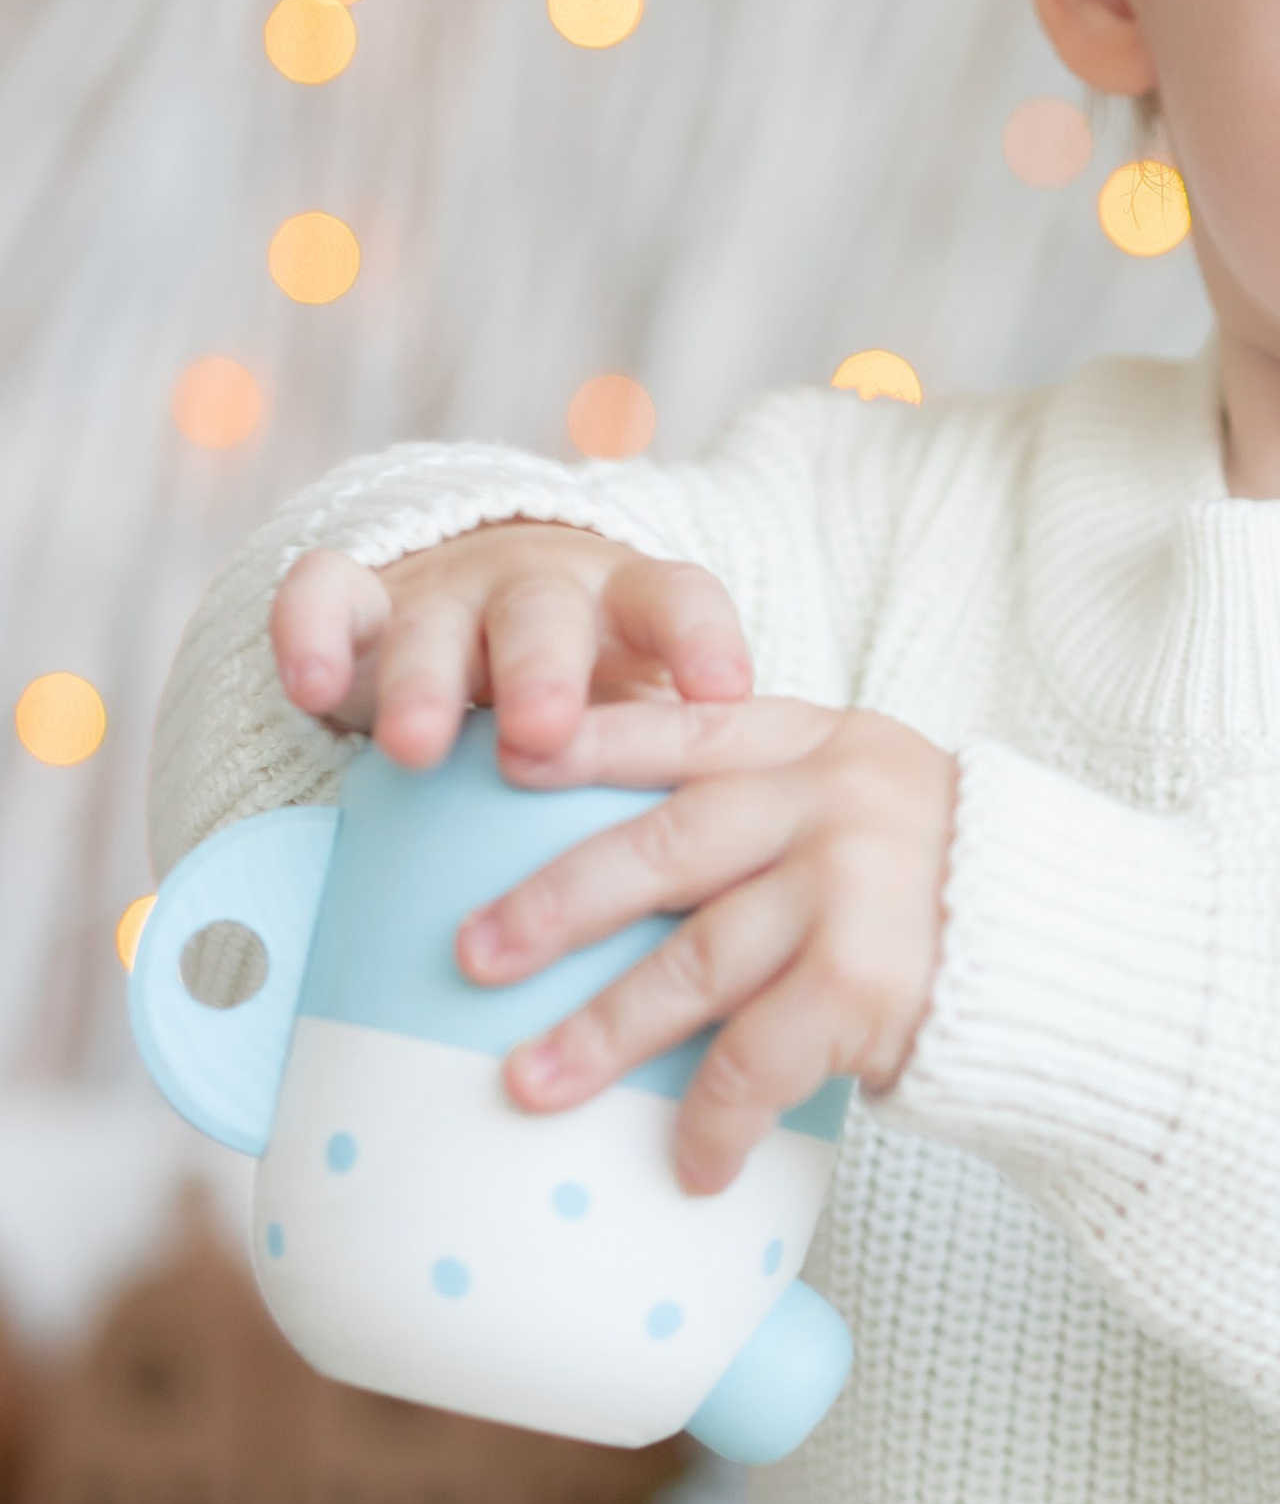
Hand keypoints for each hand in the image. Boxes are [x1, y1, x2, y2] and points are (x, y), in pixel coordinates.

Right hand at [271, 523, 752, 770]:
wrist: (499, 630)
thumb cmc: (597, 709)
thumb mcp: (646, 733)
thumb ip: (685, 785)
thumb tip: (746, 911)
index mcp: (629, 607)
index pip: (678, 599)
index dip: (701, 640)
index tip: (724, 692)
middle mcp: (541, 592)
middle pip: (545, 616)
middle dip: (543, 671)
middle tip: (543, 735)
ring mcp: (446, 593)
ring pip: (434, 620)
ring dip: (425, 681)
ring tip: (417, 749)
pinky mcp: (362, 602)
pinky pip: (324, 595)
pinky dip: (310, 630)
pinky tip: (310, 688)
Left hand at [450, 696, 957, 1189]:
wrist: (1090, 955)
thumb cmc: (952, 891)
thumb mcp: (874, 803)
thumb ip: (775, 806)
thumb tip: (617, 864)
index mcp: (820, 741)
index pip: (681, 728)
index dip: (585, 741)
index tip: (498, 756)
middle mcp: (832, 798)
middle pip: (662, 847)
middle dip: (555, 905)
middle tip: (473, 955)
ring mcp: (852, 886)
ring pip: (693, 963)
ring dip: (603, 1033)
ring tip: (531, 1084)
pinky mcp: (870, 981)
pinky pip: (759, 1059)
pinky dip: (715, 1119)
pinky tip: (689, 1164)